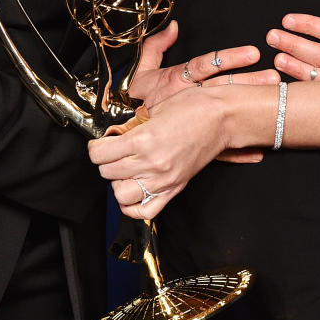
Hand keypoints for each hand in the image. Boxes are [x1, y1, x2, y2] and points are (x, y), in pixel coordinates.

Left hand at [88, 86, 230, 218]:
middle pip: (107, 172)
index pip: (100, 154)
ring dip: (117, 182)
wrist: (223, 117)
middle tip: (112, 152)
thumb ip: (132, 127)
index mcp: (144, 140)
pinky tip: (132, 191)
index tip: (99, 143)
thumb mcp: (155, 110)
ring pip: (121, 194)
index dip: (95, 147)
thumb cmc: (195, 107)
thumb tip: (114, 137)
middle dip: (105, 161)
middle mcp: (152, 164)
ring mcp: (164, 180)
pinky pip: (145, 211)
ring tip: (123, 169)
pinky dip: (132, 206)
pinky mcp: (174, 188)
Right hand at [129, 22, 278, 158]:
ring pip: (225, 113)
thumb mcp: (142, 71)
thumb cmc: (134, 100)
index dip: (229, 58)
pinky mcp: (195, 142)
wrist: (122, 132)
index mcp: (177, 82)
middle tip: (274, 78)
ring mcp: (193, 122)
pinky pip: (219, 148)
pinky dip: (238, 151)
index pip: (206, 66)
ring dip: (249, 108)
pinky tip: (258, 150)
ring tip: (273, 102)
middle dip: (250, 83)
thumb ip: (156, 45)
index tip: (252, 53)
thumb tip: (173, 26)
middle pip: (223, 88)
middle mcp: (188, 100)